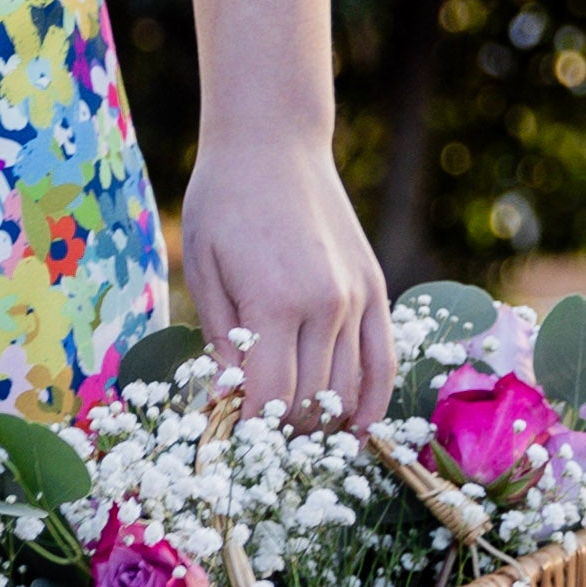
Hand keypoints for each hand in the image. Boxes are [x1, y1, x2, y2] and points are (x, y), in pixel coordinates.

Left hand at [180, 138, 394, 428]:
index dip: (252, 428)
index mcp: (274, 302)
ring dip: (325, 421)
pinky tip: (358, 426)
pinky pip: (383, 360)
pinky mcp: (375, 289)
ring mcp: (357, 298)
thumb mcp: (203, 269)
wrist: (273, 144)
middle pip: (311, 399)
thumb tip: (227, 399)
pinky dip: (374, 400)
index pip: (270, 396)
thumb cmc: (222, 202)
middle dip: (284, 430)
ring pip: (349, 388)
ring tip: (299, 437)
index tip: (235, 440)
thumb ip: (221, 339)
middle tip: (261, 441)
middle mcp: (324, 305)